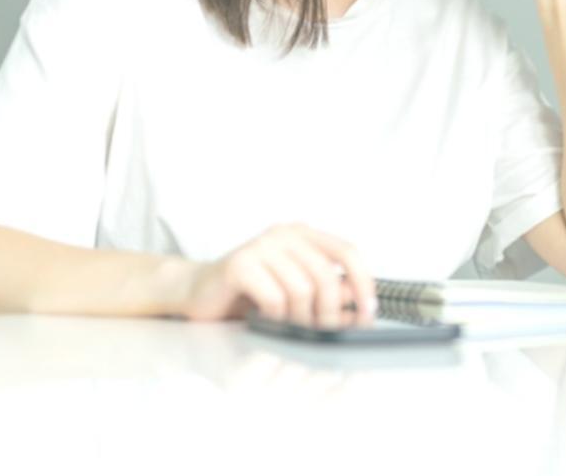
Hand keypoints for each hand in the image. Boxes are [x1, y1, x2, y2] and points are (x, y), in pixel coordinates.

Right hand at [179, 223, 376, 328]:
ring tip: (286, 325)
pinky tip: (265, 319)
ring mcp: (261, 245)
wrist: (196, 293)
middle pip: (326, 275)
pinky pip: (274, 297)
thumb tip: (359, 307)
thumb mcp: (295, 293)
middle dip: (329, 312)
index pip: (348, 251)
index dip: (363, 281)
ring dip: (298, 318)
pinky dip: (275, 317)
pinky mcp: (240, 263)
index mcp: (303, 234)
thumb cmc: (248, 294)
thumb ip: (327, 294)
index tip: (369, 310)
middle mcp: (284, 233)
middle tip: (321, 332)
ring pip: (302, 289)